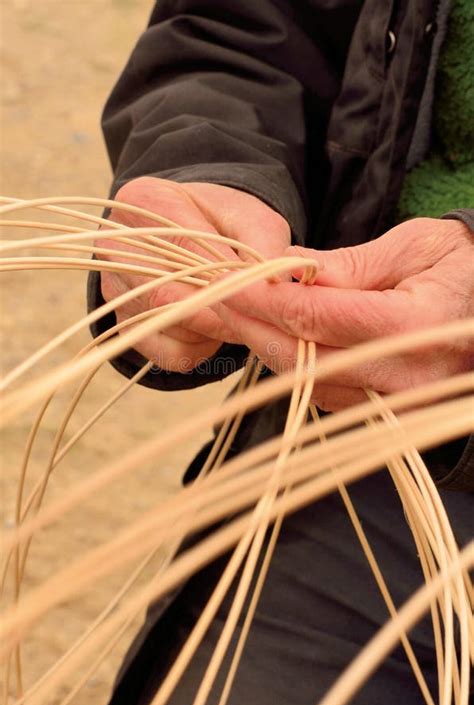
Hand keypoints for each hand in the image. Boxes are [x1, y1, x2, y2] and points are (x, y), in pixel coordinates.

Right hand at [96, 176, 289, 371]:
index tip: (263, 298)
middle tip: (259, 319)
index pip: (187, 253)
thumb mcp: (251, 217)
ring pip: (173, 329)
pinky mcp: (124, 325)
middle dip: (223, 315)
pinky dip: (201, 349)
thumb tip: (274, 283)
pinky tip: (213, 329)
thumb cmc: (222, 221)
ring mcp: (115, 290)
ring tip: (235, 312)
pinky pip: (171, 354)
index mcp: (146, 203)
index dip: (229, 282)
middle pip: (172, 299)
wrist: (192, 231)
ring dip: (214, 332)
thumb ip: (263, 244)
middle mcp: (117, 247)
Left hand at [213, 218, 473, 410]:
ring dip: (265, 347)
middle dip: (252, 326)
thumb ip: (351, 265)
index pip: (317, 317)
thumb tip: (290, 268)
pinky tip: (271, 335)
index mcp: (414, 325)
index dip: (264, 300)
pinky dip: (291, 364)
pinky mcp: (384, 410)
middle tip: (216, 298)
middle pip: (303, 357)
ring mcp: (395, 402)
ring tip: (234, 313)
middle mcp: (404, 375)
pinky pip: (323, 393)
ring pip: (307, 381)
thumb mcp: (413, 247)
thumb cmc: (460, 267)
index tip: (227, 281)